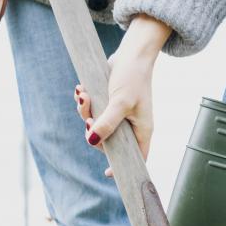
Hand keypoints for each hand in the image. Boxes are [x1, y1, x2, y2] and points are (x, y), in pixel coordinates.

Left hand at [74, 14, 170, 176]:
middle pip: (110, 141)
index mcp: (142, 131)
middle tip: (87, 120)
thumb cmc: (133, 78)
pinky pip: (94, 110)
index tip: (107, 173)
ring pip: (98, 124)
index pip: (136, 157)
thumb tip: (92, 141)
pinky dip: (85, 102)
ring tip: (83, 95)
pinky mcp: (110, 103)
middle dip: (93, 131)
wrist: (132, 53)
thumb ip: (107, 123)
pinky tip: (82, 90)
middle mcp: (132, 125)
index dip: (123, 166)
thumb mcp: (120, 102)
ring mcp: (120, 114)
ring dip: (85, 112)